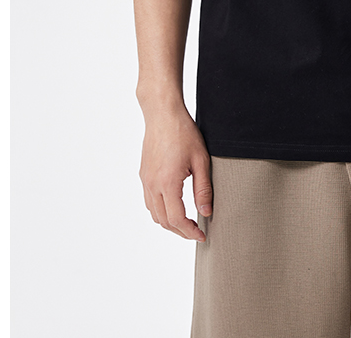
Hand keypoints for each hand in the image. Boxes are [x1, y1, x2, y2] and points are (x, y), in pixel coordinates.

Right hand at [139, 105, 212, 240]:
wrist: (162, 114)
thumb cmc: (183, 132)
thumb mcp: (201, 160)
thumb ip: (203, 188)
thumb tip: (206, 212)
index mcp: (168, 183)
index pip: (176, 219)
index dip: (190, 231)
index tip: (202, 235)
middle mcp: (152, 185)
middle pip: (164, 221)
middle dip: (181, 231)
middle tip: (197, 231)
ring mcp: (145, 180)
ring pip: (154, 214)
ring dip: (169, 223)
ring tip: (187, 222)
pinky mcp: (143, 175)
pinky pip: (149, 202)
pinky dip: (160, 211)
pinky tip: (173, 206)